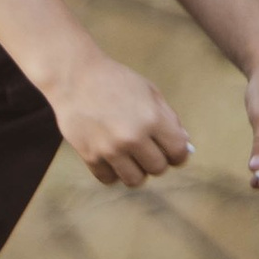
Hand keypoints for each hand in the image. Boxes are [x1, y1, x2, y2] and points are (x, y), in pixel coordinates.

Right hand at [49, 47, 193, 188]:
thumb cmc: (115, 81)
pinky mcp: (90, 156)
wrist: (74, 78)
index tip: (171, 152)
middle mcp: (133, 137)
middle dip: (156, 160)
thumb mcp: (150, 91)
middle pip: (158, 168)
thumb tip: (183, 145)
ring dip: (136, 171)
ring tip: (130, 158)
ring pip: (135, 180)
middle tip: (147, 150)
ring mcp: (110, 149)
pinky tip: (111, 158)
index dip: (178, 154)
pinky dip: (113, 172)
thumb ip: (169, 118)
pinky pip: (109, 179)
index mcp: (152, 118)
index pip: (178, 152)